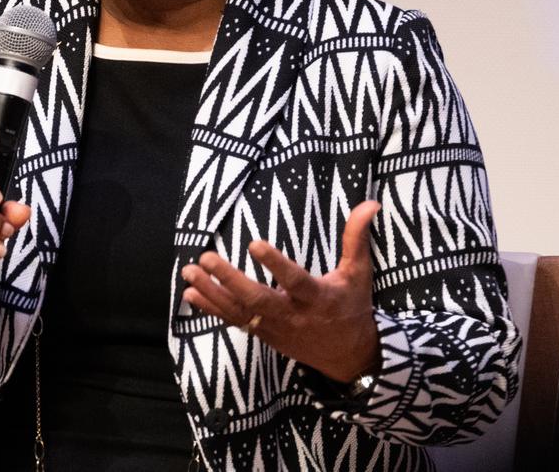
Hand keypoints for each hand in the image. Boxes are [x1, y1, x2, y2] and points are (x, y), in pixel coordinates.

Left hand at [180, 200, 381, 383]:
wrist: (349, 357)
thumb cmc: (352, 307)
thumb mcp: (359, 273)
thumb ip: (357, 238)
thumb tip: (370, 202)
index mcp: (318, 298)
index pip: (295, 281)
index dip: (275, 265)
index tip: (254, 243)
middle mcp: (293, 315)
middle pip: (257, 300)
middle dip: (229, 280)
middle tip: (205, 258)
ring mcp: (274, 328)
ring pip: (239, 312)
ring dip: (211, 292)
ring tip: (188, 272)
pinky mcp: (263, 335)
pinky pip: (233, 322)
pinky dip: (210, 309)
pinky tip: (189, 294)